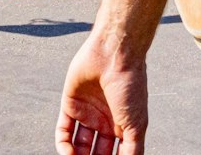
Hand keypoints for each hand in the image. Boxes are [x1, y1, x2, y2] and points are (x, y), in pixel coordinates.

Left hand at [57, 37, 147, 154]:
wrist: (115, 55)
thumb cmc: (130, 85)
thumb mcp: (137, 125)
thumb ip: (133, 151)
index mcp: (123, 126)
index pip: (114, 153)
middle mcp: (105, 120)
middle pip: (95, 151)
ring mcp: (88, 113)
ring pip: (78, 144)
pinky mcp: (71, 104)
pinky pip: (63, 130)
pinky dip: (63, 145)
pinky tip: (68, 154)